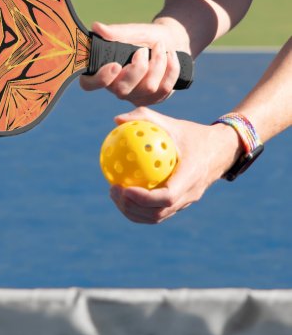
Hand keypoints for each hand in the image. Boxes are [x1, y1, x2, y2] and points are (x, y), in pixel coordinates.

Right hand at [80, 20, 189, 105]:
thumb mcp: (133, 31)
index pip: (89, 84)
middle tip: (143, 50)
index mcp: (104, 71)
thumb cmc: (146, 37)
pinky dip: (171, 68)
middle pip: (122, 90)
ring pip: (148, 88)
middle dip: (138, 68)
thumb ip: (116, 32)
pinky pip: (164, 89)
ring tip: (160, 47)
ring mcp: (135, 96)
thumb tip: (96, 27)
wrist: (171, 42)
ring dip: (158, 62)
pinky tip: (171, 56)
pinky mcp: (153, 99)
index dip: (100, 79)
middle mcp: (116, 87)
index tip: (115, 65)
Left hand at [108, 107, 242, 223]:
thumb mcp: (172, 123)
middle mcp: (190, 194)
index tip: (124, 188)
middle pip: (158, 213)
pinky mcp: (181, 204)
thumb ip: (145, 118)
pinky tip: (124, 193)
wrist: (221, 150)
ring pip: (157, 217)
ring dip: (133, 211)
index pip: (167, 197)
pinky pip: (158, 212)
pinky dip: (139, 209)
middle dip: (132, 207)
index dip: (144, 198)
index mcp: (191, 176)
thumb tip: (117, 120)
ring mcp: (186, 202)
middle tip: (113, 190)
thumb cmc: (193, 134)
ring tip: (115, 194)